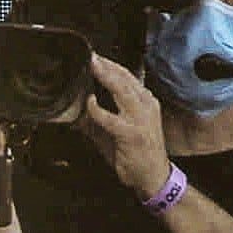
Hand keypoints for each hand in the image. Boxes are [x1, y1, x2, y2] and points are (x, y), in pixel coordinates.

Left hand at [75, 55, 173, 197]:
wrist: (154, 176)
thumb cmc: (138, 154)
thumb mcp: (119, 131)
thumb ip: (100, 120)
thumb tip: (78, 111)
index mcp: (146, 103)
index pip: (129, 78)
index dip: (113, 66)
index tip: (97, 57)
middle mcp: (146, 106)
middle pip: (126, 79)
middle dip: (108, 65)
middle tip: (92, 56)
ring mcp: (140, 119)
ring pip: (122, 91)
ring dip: (106, 76)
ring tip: (92, 66)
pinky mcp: (131, 134)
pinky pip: (111, 118)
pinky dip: (97, 110)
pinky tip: (89, 103)